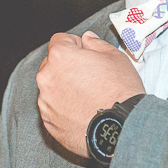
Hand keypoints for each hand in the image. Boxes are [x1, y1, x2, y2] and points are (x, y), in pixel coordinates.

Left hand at [36, 30, 144, 157]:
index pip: (59, 40)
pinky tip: (83, 111)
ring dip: (64, 88)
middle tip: (89, 76)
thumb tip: (87, 39)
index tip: (86, 54)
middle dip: (67, 66)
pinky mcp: (48, 122)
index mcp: (60, 56)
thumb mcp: (115, 57)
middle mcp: (47, 77)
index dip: (75, 44)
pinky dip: (64, 108)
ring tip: (88, 97)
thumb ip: (96, 44)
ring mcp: (46, 102)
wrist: (121, 128)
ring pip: (52, 87)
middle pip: (52, 64)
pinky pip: (53, 108)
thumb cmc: (120, 91)